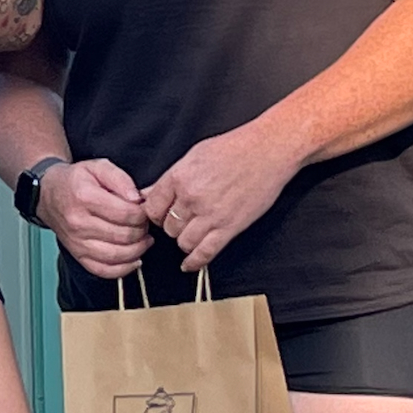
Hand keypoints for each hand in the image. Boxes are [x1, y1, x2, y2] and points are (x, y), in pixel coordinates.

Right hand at [37, 159, 152, 279]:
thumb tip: (137, 198)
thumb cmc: (75, 181)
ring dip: (138, 250)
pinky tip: (134, 258)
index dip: (143, 213)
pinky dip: (124, 268)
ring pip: (117, 255)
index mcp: (85, 198)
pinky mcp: (78, 255)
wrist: (49, 195)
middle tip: (144, 223)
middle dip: (142, 230)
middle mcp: (79, 223)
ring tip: (143, 239)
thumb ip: (120, 178)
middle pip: (124, 236)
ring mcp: (77, 242)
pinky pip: (104, 270)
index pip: (126, 214)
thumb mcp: (98, 167)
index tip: (144, 209)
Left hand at [142, 120, 303, 272]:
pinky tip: (189, 265)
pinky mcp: (230, 227)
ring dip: (185, 241)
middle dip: (172, 226)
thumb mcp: (193, 156)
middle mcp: (191, 197)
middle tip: (181, 222)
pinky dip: (195, 262)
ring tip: (191, 234)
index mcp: (179, 177)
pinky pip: (205, 252)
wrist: (268, 151)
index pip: (152, 208)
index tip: (161, 215)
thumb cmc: (233, 148)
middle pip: (168, 227)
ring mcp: (211, 214)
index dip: (155, 214)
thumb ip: (169, 179)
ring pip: (183, 242)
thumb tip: (145, 194)